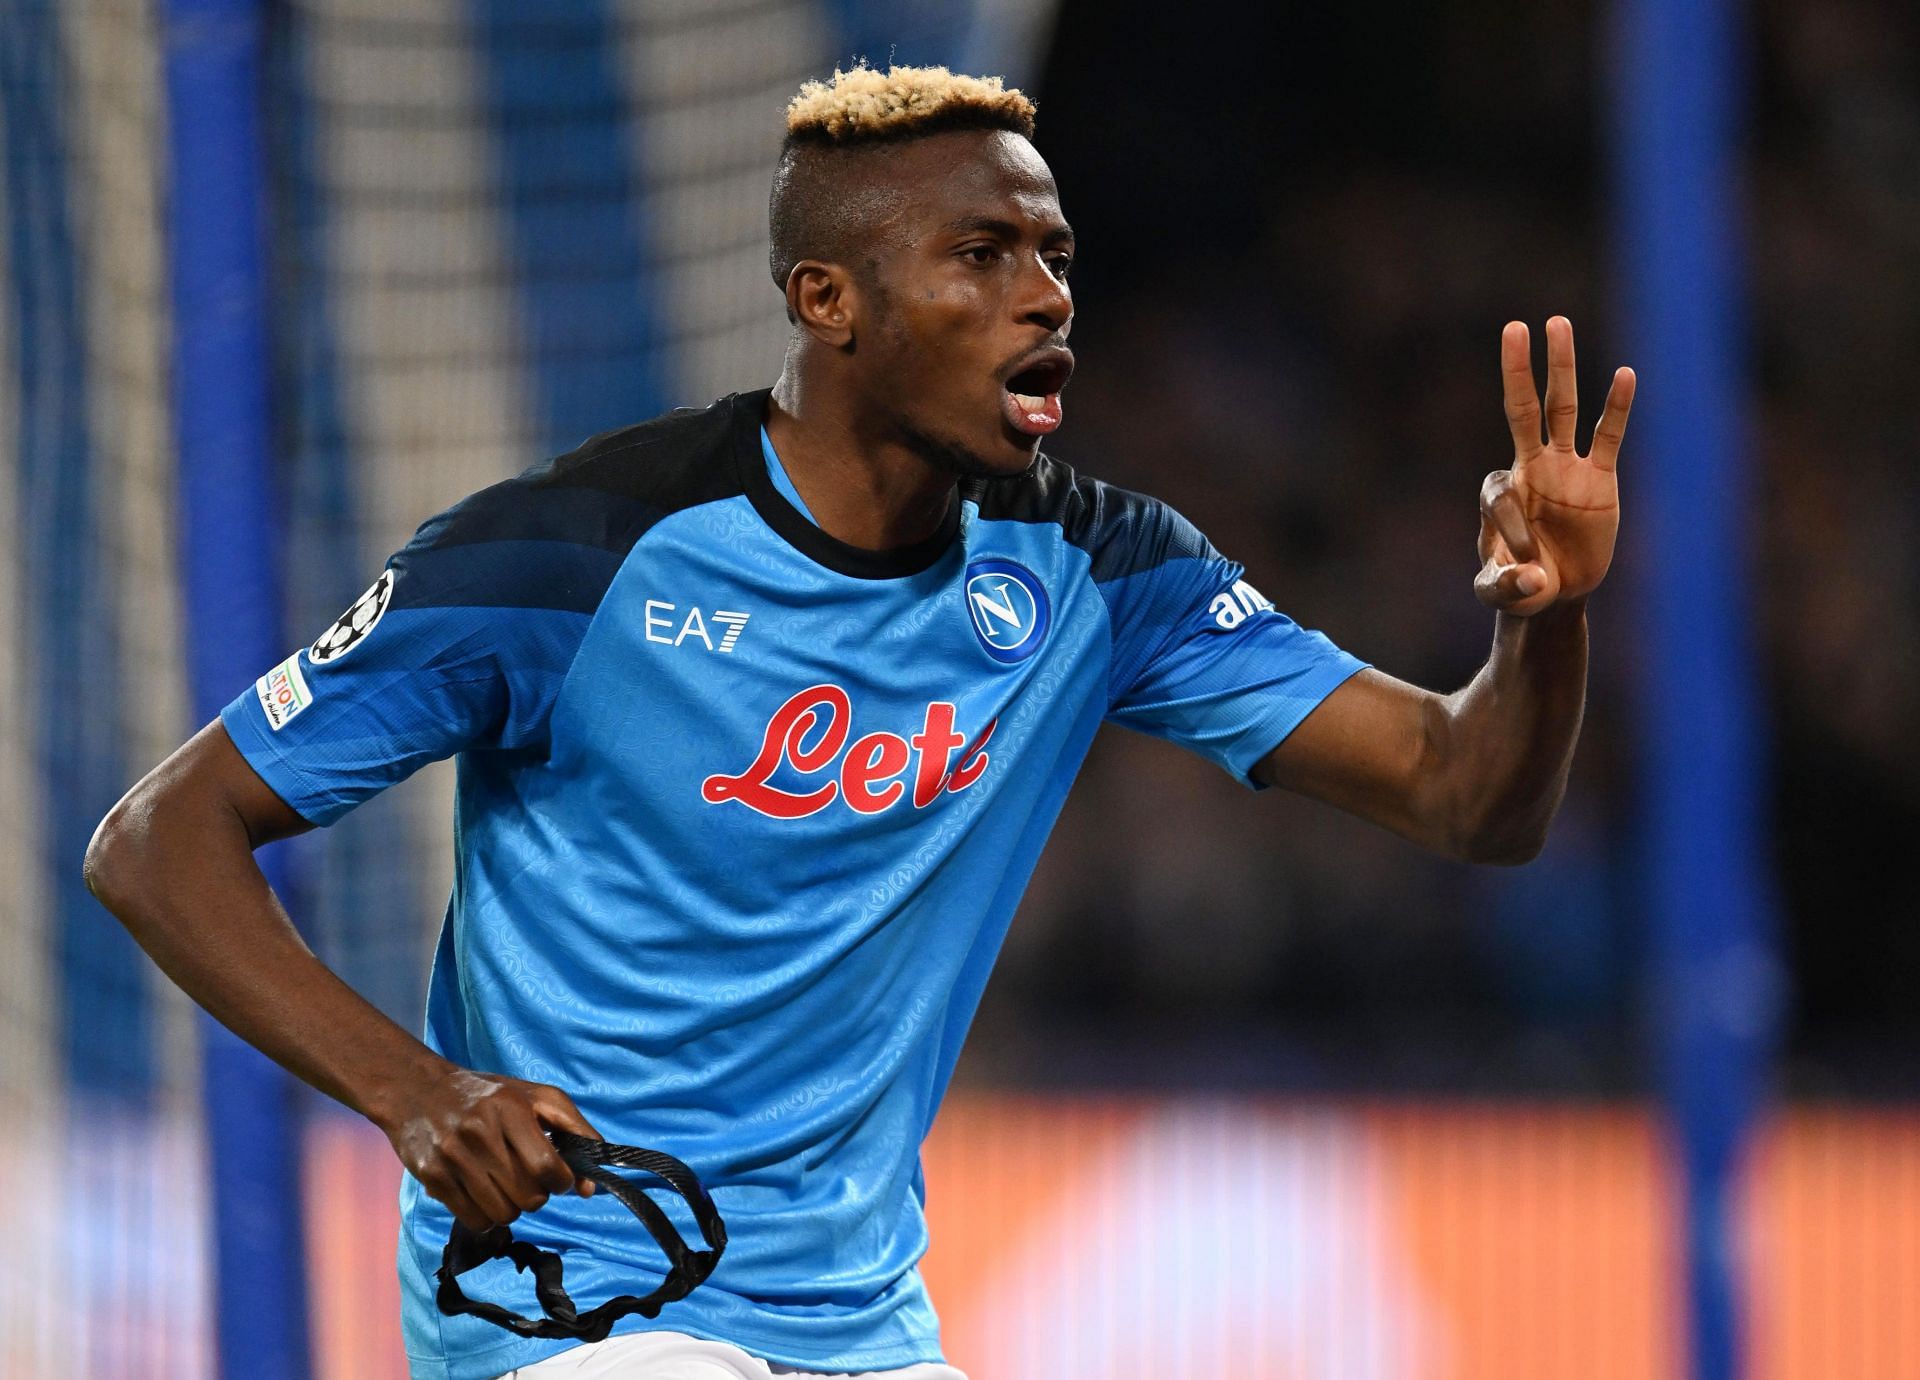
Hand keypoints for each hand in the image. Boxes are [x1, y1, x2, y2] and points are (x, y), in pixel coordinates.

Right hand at [378, 1066, 601, 1232]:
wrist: (418, 1090)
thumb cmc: (489, 1096)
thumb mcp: (537, 1098)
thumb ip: (575, 1132)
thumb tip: (590, 1187)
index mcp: (510, 1108)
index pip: (547, 1167)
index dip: (561, 1181)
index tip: (557, 1176)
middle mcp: (480, 1133)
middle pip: (528, 1197)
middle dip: (537, 1195)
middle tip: (527, 1179)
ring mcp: (452, 1157)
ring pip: (503, 1214)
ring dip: (512, 1208)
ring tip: (504, 1186)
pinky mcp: (432, 1178)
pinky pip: (475, 1221)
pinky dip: (487, 1216)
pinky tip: (483, 1194)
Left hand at [1476, 316, 1634, 616]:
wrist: (1552, 592)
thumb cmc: (1517, 587)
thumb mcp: (1501, 593)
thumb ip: (1508, 588)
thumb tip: (1534, 578)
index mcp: (1499, 494)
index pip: (1502, 495)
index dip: (1514, 531)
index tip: (1528, 570)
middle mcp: (1530, 468)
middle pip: (1523, 409)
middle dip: (1518, 371)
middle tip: (1514, 327)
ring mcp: (1565, 468)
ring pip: (1563, 409)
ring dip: (1561, 369)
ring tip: (1557, 323)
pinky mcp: (1599, 478)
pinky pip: (1608, 436)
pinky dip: (1617, 408)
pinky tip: (1624, 375)